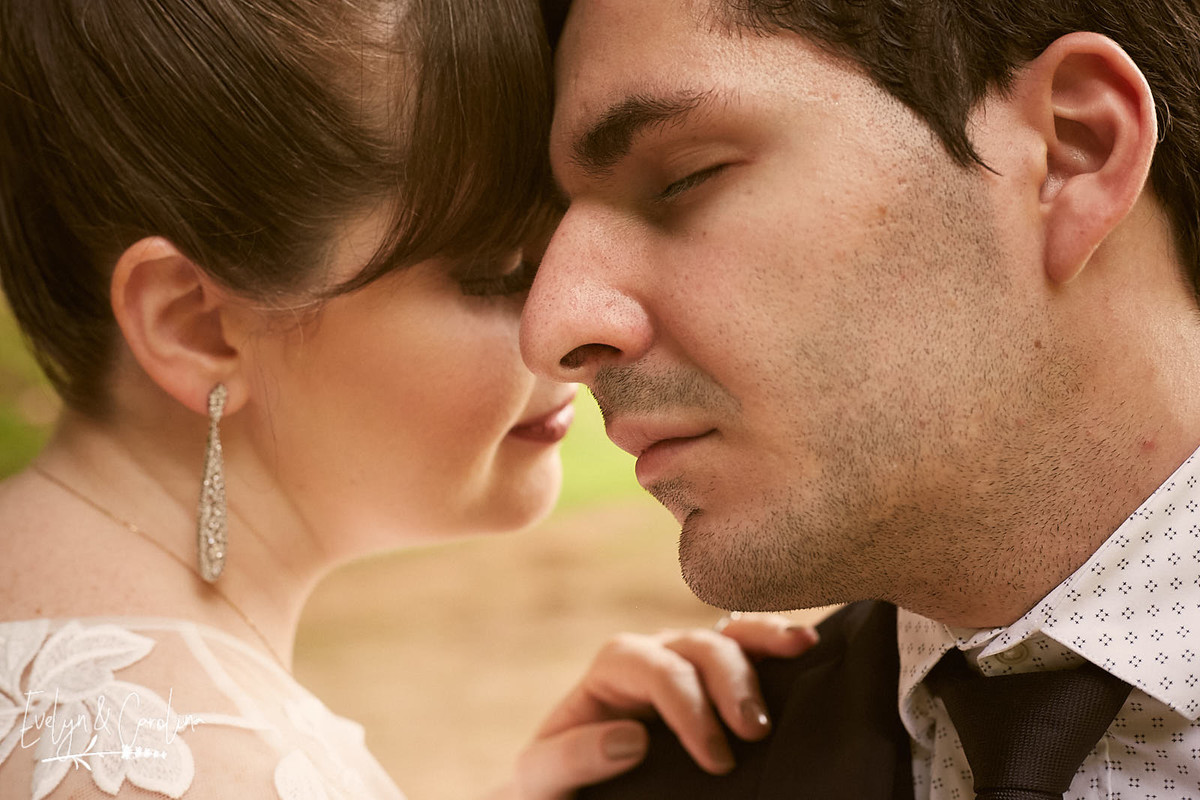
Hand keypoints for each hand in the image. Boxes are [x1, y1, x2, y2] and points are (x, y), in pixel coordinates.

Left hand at [489, 614, 818, 799]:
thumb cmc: (551, 782)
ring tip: (801, 653)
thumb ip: (572, 757)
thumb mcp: (541, 776)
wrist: (569, 787)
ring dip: (764, 643)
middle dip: (731, 682)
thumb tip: (631, 739)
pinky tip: (804, 641)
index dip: (690, 707)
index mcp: (614, 668)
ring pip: (728, 635)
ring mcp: (688, 663)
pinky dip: (774, 640)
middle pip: (699, 646)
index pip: (658, 670)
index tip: (716, 759)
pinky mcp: (716, 682)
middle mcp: (654, 654)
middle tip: (755, 732)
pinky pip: (747, 647)